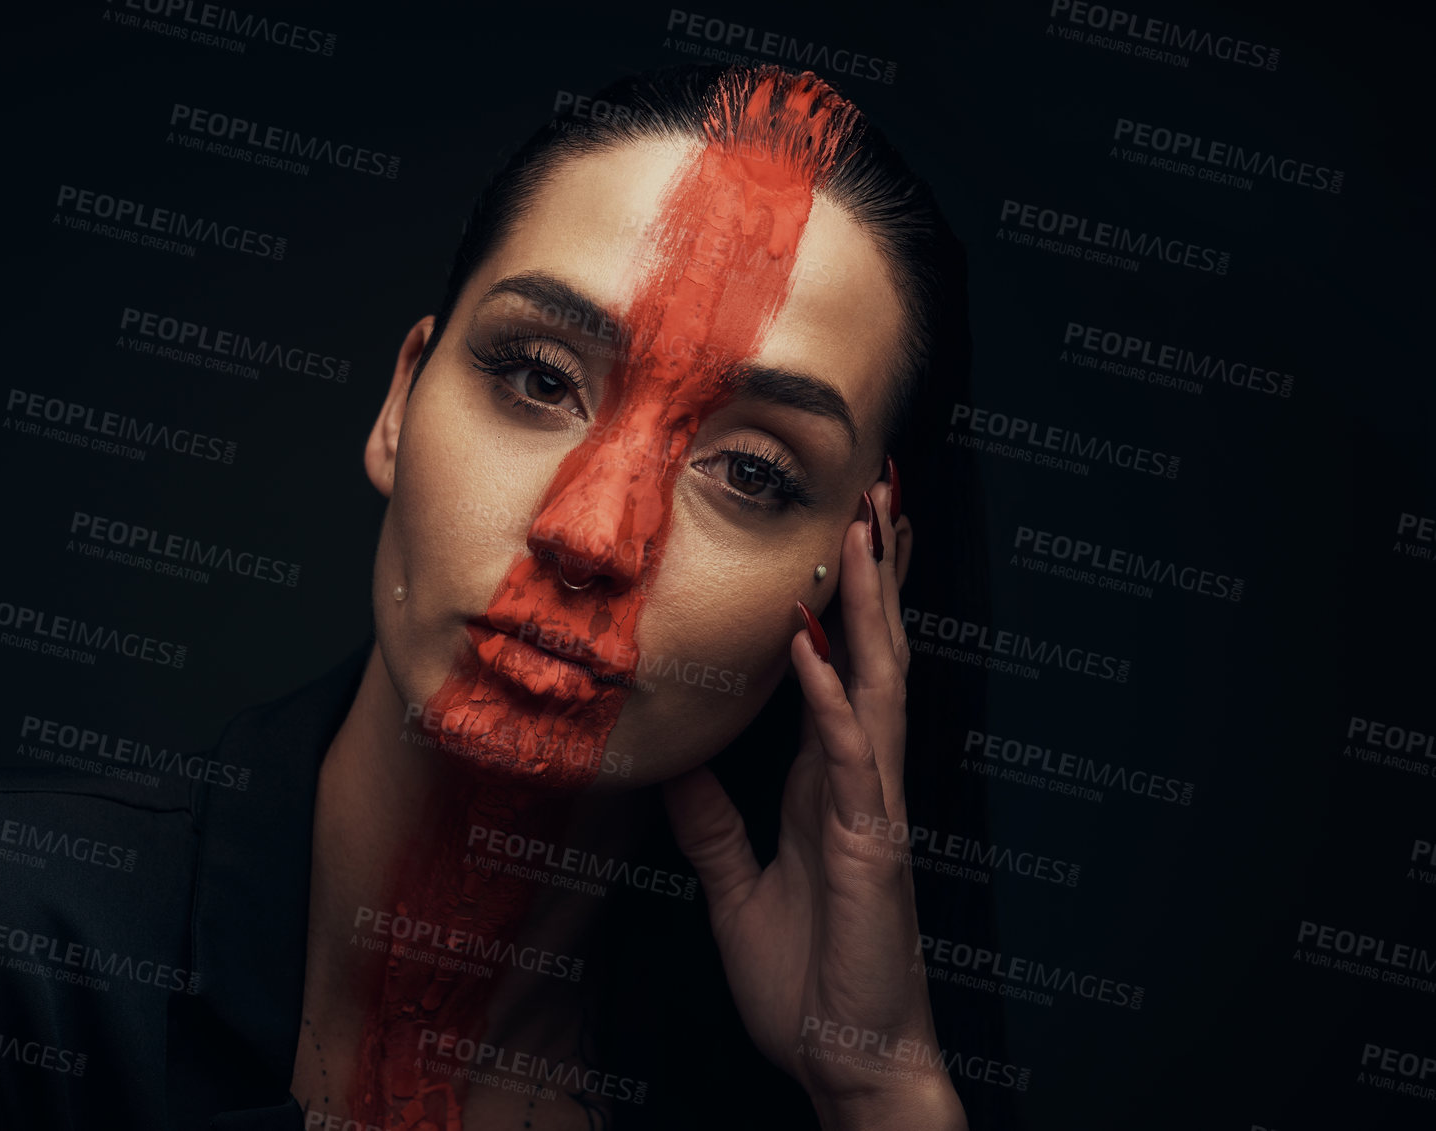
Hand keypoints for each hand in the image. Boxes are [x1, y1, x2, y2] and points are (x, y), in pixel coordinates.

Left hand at [663, 477, 966, 1130]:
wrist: (843, 1058)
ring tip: (867, 528)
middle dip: (874, 574)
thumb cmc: (805, 980)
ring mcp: (872, 804)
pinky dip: (830, 694)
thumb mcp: (733, 888)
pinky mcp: (871, 840)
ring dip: (869, 604)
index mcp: (825, 782)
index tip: (842, 533)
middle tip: (878, 491)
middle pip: (869, 654)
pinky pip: (849, 752)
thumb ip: (710, 825)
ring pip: (876, 681)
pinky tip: (814, 645)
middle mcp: (857, 777)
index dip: (840, 603)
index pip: (835, 670)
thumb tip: (673, 766)